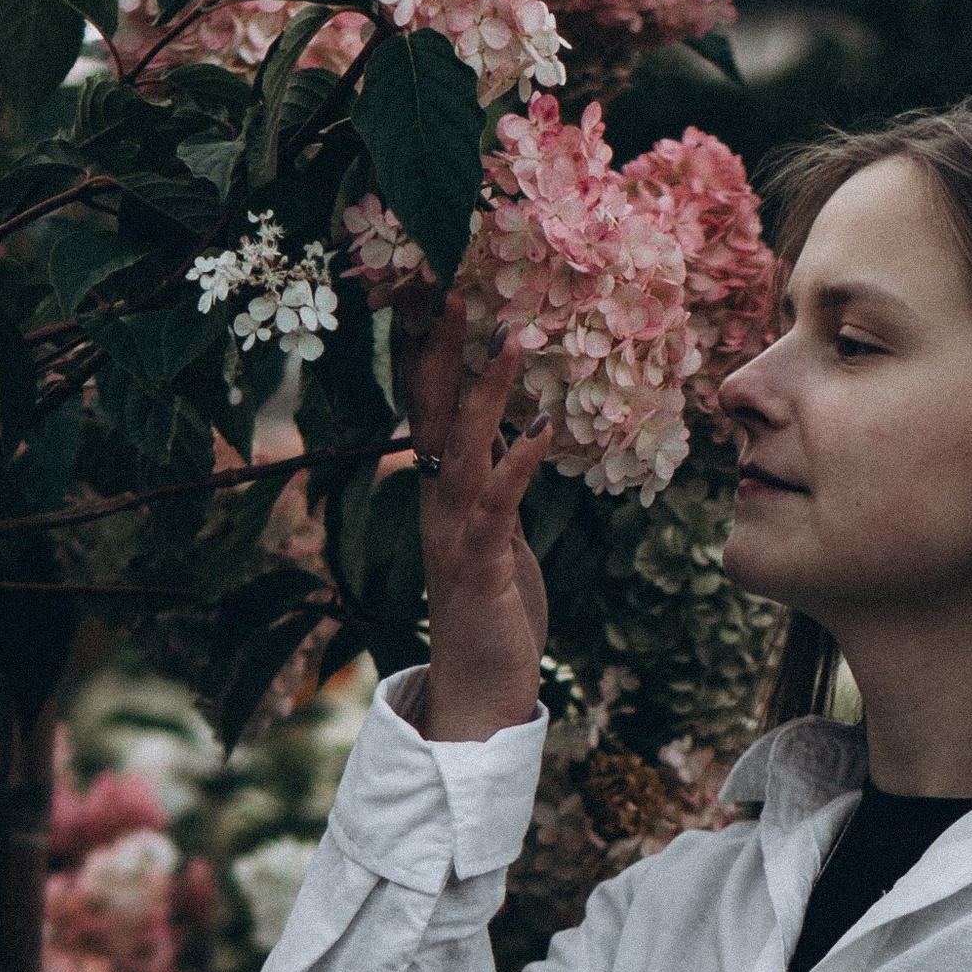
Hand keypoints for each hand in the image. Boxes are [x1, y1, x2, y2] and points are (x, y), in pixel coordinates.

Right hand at [397, 286, 553, 741]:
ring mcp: (454, 530)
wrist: (479, 689)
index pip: (428, 406)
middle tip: (449, 283)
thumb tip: (516, 432)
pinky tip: (544, 426)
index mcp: (441, 491)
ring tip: (510, 335)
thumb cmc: (495, 611)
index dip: (429, 350)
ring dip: (486, 388)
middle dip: (438, 347)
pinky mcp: (480, 561)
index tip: (436, 290)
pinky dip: (520, 460)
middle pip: (430, 409)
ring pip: (462, 444)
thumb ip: (499, 483)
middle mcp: (437, 501)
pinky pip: (499, 500)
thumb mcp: (499, 534)